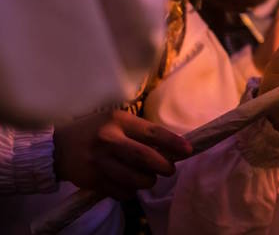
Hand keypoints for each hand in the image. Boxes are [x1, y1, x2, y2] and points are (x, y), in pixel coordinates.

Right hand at [53, 110, 191, 198]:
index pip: (153, 133)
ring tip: (149, 178)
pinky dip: (130, 191)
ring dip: (148, 181)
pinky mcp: (92, 179)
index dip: (174, 143)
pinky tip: (128, 185)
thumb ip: (140, 132)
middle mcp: (109, 139)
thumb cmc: (95, 131)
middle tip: (169, 170)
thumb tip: (172, 146)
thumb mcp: (116, 121)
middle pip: (146, 158)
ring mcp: (99, 160)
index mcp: (119, 120)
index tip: (188, 150)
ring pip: (135, 178)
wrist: (57, 147)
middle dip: (164, 166)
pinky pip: (120, 191)